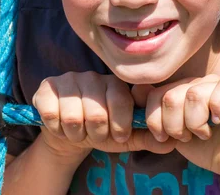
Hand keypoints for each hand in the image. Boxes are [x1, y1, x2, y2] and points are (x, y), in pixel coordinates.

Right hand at [32, 71, 175, 161]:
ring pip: (73, 115)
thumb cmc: (101, 130)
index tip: (117, 136)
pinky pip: (50, 112)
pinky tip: (60, 125)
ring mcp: (68, 79)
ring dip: (75, 133)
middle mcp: (92, 76)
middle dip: (96, 134)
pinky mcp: (46, 87)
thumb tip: (172, 142)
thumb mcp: (126, 137)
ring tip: (78, 132)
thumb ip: (148, 138)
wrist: (69, 133)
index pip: (121, 101)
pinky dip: (56, 127)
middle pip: (96, 113)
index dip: (119, 126)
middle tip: (95, 135)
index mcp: (115, 84)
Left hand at [133, 75, 219, 191]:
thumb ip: (156, 115)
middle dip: (174, 125)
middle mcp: (200, 82)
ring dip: (195, 123)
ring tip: (203, 133)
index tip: (163, 136)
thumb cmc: (204, 148)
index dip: (155, 118)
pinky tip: (219, 121)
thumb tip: (136, 92)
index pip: (155, 93)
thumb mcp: (173, 133)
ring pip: (194, 95)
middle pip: (172, 96)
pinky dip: (216, 110)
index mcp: (182, 90)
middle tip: (186, 136)